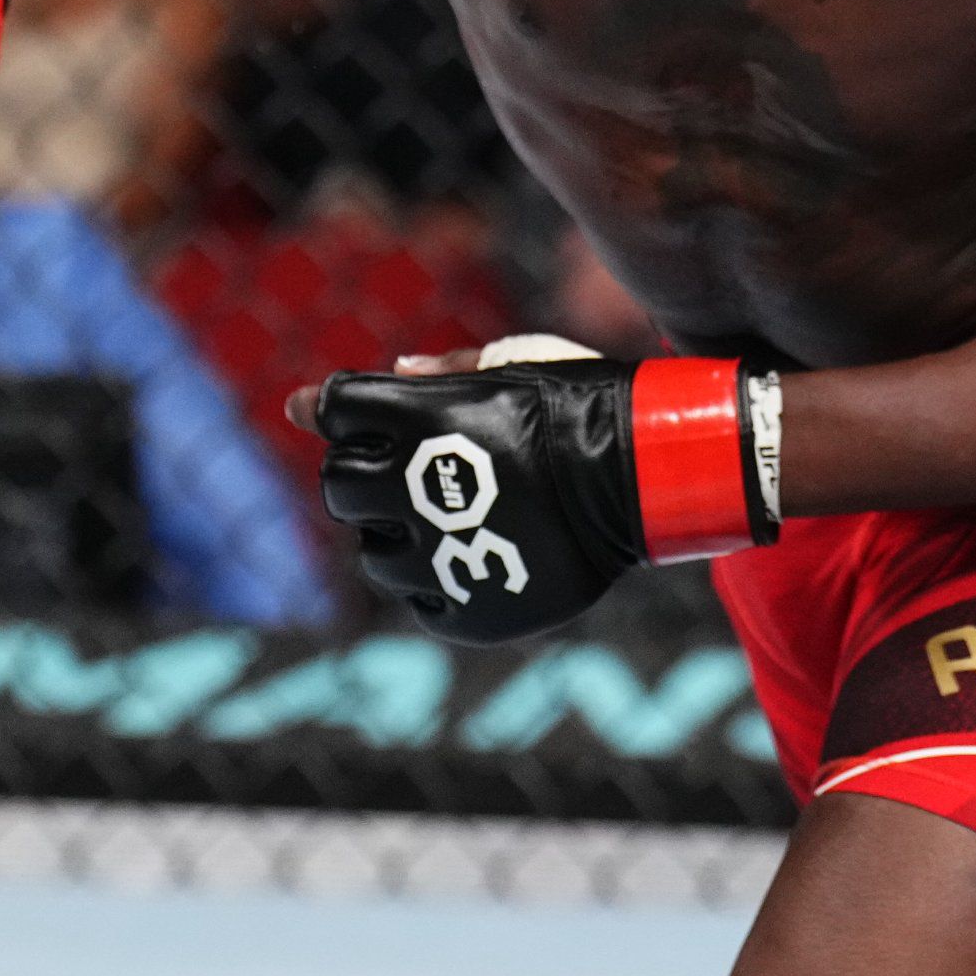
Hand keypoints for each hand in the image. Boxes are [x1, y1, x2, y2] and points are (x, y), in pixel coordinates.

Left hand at [299, 348, 774, 646]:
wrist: (642, 477)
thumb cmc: (576, 405)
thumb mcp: (509, 362)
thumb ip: (433, 373)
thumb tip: (366, 379)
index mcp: (420, 418)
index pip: (333, 409)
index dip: (343, 410)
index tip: (364, 416)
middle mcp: (415, 488)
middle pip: (338, 486)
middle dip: (358, 477)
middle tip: (398, 476)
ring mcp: (438, 558)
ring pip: (372, 555)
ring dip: (395, 535)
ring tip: (446, 523)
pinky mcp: (464, 612)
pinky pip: (417, 601)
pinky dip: (434, 582)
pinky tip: (472, 557)